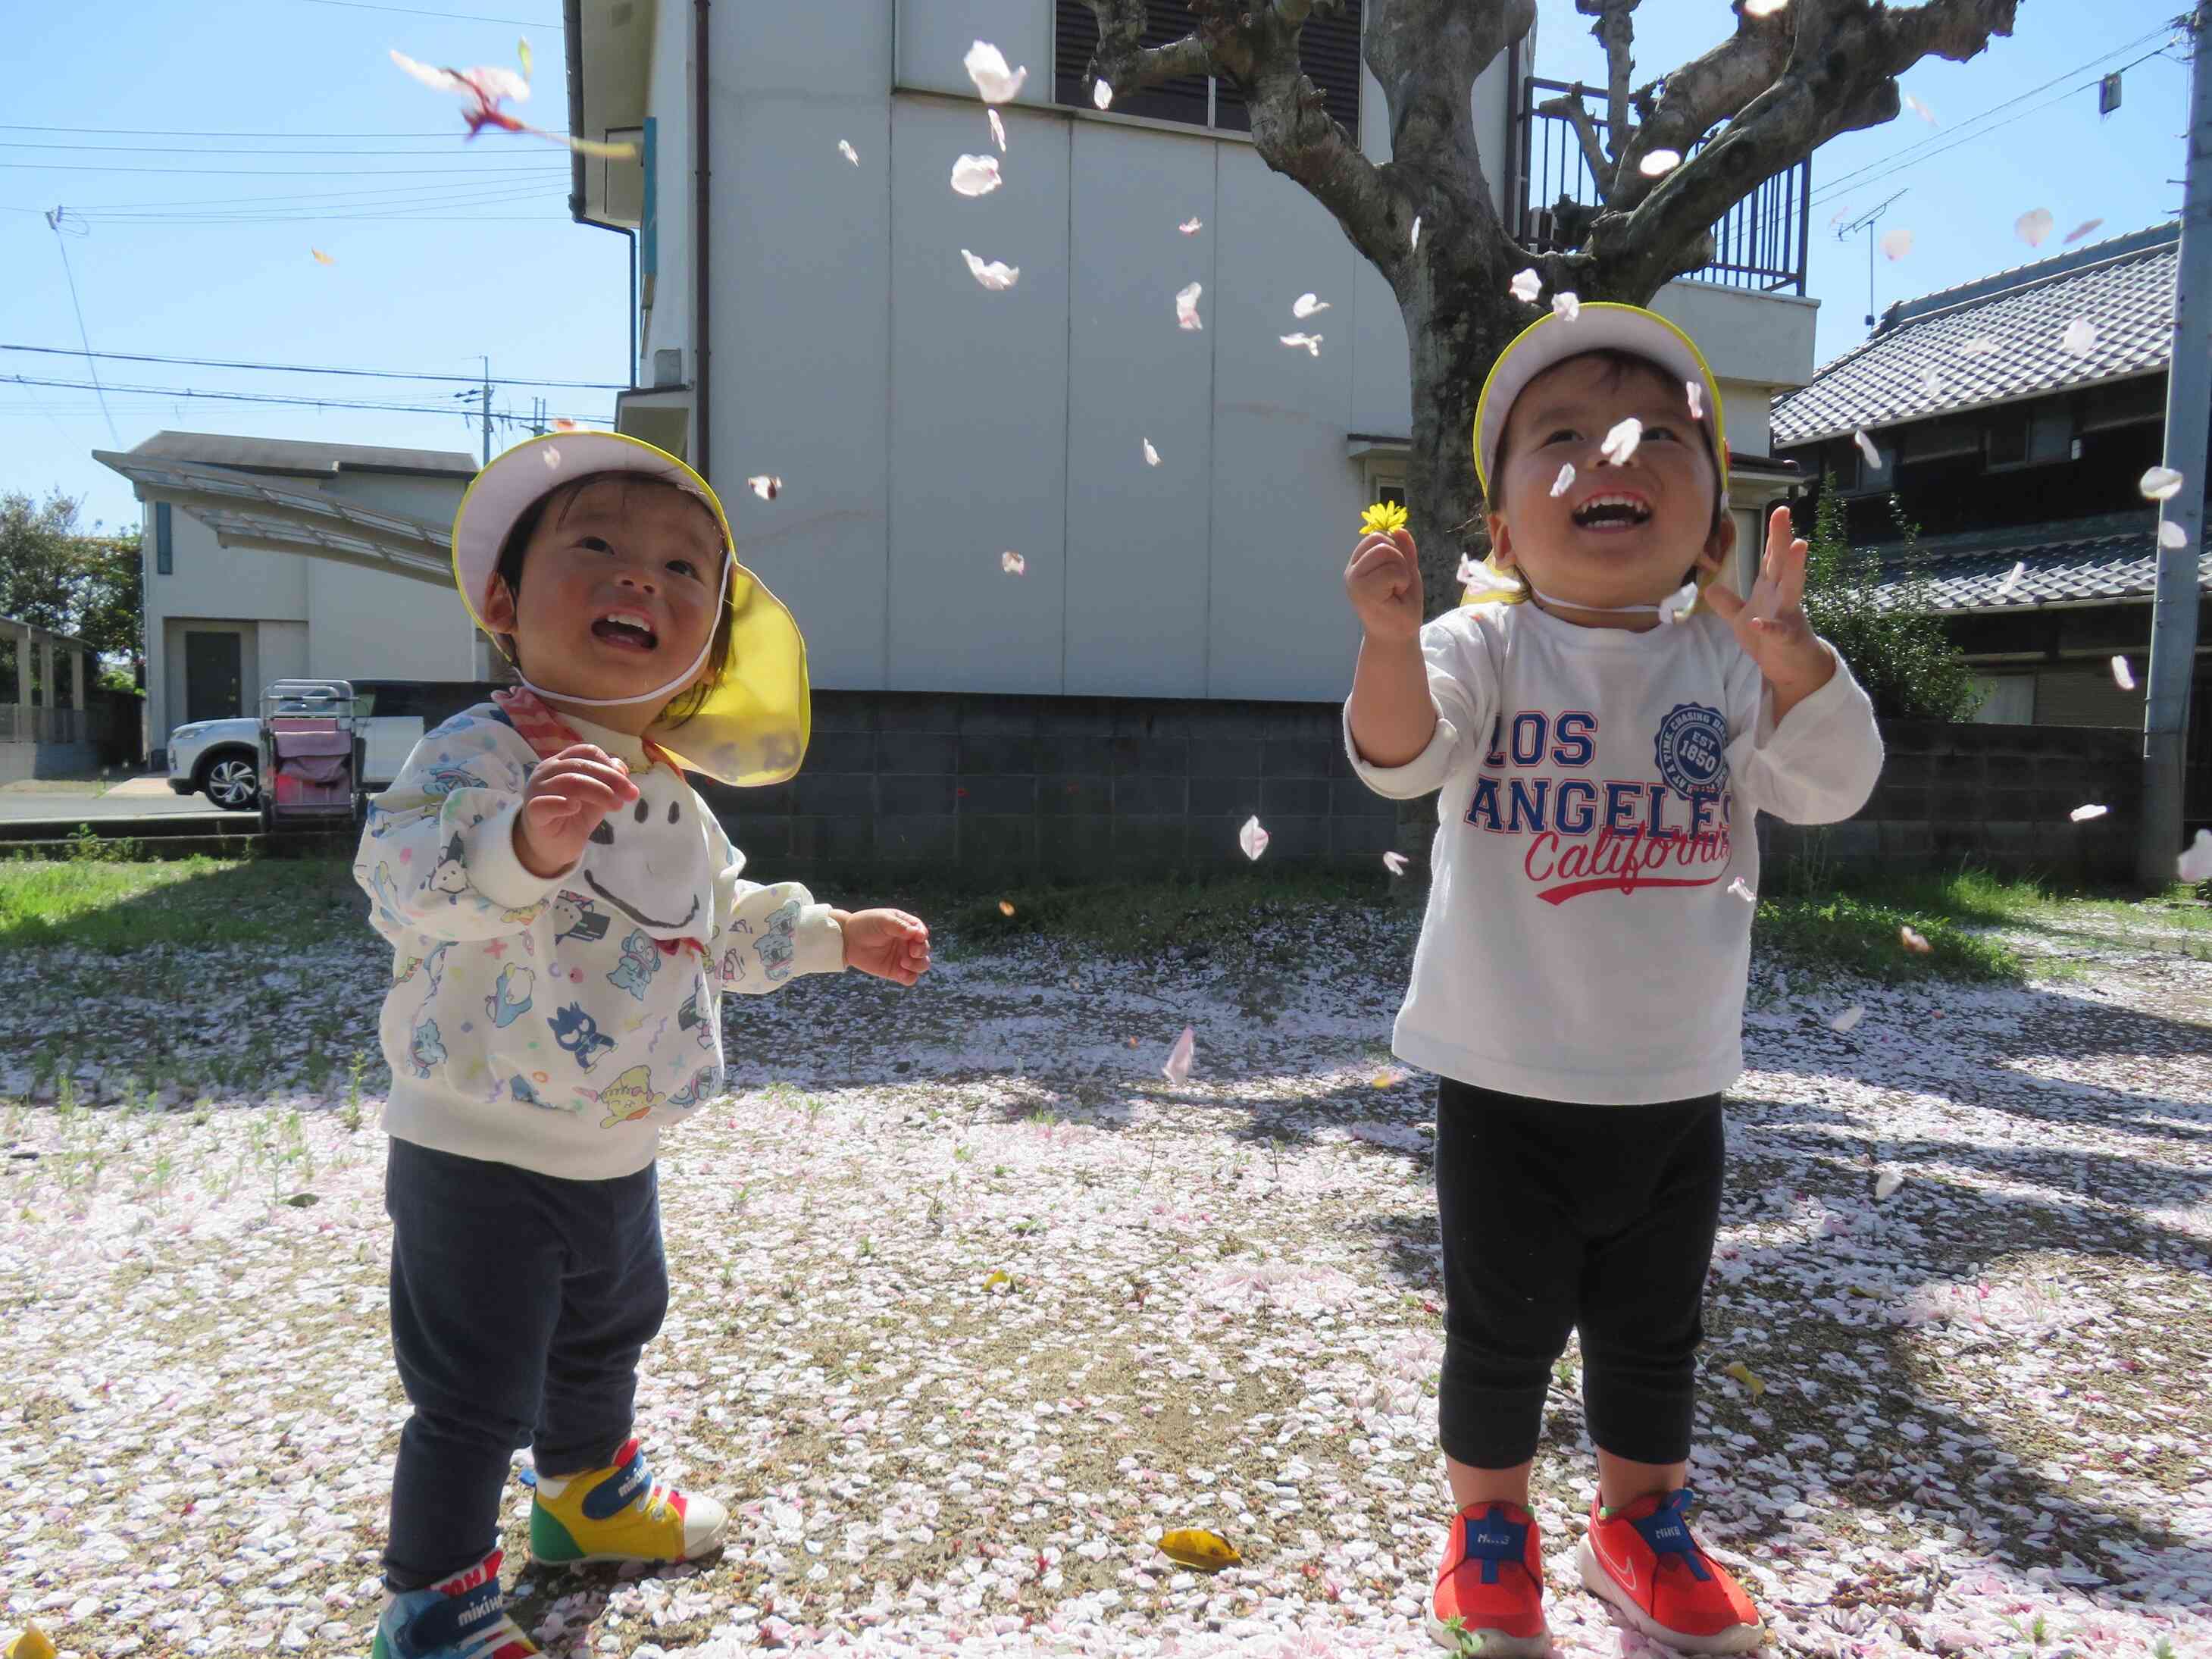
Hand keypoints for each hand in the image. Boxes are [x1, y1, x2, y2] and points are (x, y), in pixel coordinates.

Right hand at [514, 743, 637, 876]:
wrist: (553, 846)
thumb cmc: (573, 817)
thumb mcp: (597, 797)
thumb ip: (609, 781)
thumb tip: (621, 767)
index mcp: (560, 763)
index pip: (585, 752)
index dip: (609, 764)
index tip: (627, 782)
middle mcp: (545, 771)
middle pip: (580, 765)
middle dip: (611, 779)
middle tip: (630, 795)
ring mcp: (536, 790)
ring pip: (568, 781)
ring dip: (598, 791)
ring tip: (616, 805)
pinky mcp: (532, 812)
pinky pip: (543, 804)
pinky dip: (561, 803)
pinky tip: (576, 807)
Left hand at [838, 908, 930, 985]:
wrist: (847, 940)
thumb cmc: (865, 925)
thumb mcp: (883, 920)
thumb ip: (900, 926)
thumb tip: (917, 933)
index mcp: (907, 927)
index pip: (921, 932)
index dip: (922, 935)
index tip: (918, 937)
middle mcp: (907, 943)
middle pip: (924, 949)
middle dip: (921, 951)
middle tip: (912, 952)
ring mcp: (902, 957)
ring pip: (921, 965)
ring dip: (918, 965)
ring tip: (904, 963)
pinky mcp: (895, 971)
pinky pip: (910, 978)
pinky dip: (910, 977)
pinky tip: (901, 974)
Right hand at [1344, 529, 1423, 642]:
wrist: (1398, 636)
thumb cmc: (1401, 606)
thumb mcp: (1406, 571)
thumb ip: (1404, 551)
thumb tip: (1399, 529)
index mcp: (1359, 564)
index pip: (1376, 536)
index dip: (1394, 550)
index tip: (1395, 574)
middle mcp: (1352, 571)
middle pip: (1380, 540)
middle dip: (1399, 560)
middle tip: (1397, 584)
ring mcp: (1354, 580)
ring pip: (1386, 552)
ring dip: (1401, 571)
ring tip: (1395, 590)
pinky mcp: (1362, 591)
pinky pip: (1392, 570)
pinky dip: (1401, 581)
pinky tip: (1395, 597)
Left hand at [1699, 506, 1834, 710]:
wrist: (1790, 669)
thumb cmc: (1769, 641)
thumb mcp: (1742, 619)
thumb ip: (1727, 604)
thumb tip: (1709, 588)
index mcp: (1771, 590)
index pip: (1771, 559)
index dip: (1773, 536)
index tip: (1779, 511)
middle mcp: (1782, 597)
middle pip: (1781, 564)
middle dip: (1782, 539)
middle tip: (1784, 513)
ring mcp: (1787, 616)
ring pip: (1791, 589)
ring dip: (1794, 568)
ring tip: (1798, 546)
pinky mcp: (1786, 639)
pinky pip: (1777, 631)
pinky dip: (1768, 627)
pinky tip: (1757, 622)